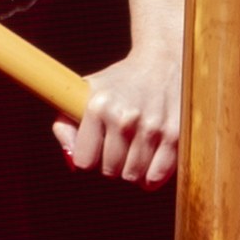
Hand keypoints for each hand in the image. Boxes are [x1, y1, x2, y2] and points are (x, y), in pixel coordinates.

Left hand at [55, 42, 186, 187]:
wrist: (163, 62)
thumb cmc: (120, 82)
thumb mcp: (86, 93)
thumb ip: (66, 125)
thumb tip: (72, 161)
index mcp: (98, 106)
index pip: (84, 161)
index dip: (90, 157)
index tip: (97, 147)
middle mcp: (124, 117)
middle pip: (110, 171)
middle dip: (113, 163)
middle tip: (120, 145)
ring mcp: (151, 127)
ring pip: (133, 176)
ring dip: (133, 169)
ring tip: (136, 149)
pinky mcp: (174, 135)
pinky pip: (156, 177)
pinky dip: (152, 176)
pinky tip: (151, 159)